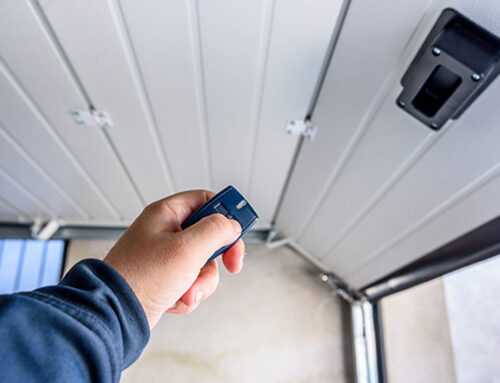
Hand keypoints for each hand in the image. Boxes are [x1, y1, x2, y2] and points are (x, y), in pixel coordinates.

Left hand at [104, 190, 243, 327]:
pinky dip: (188, 293)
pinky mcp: (166, 278)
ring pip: (203, 263)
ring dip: (201, 281)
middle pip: (209, 235)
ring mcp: (165, 256)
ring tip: (186, 290)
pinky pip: (192, 281)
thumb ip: (216, 231)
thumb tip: (232, 225)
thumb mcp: (187, 248)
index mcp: (166, 214)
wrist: (115, 314)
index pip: (205, 200)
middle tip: (229, 264)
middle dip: (216, 258)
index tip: (240, 227)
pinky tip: (175, 299)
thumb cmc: (140, 278)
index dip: (226, 212)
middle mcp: (165, 232)